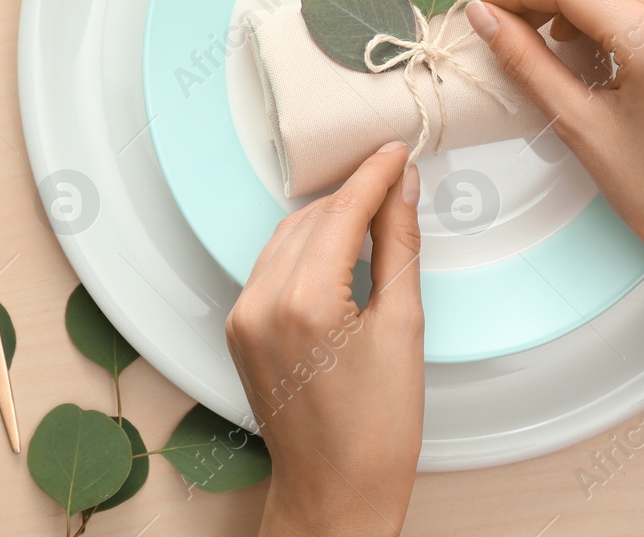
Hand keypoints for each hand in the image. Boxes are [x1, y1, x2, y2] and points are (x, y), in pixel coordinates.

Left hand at [225, 142, 422, 536]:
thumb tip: (402, 190)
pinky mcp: (239, 329)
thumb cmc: (377, 430)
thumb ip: (399, 246)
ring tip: (375, 207)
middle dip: (354, 193)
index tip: (397, 151)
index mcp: (303, 303)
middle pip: (312, 219)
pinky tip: (340, 247)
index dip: (374, 175)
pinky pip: (272, 266)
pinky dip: (306, 247)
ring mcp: (243, 317)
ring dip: (329, 217)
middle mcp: (261, 304)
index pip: (341, 212)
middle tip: (396, 177)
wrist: (335, 492)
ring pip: (287, 237)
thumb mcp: (404, 328)